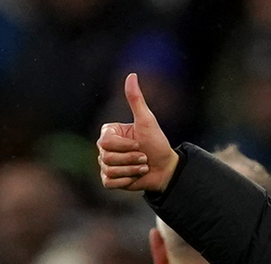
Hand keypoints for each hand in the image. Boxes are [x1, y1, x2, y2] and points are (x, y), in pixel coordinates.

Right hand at [97, 73, 178, 191]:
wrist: (166, 168)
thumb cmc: (157, 143)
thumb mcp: (147, 121)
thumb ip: (136, 100)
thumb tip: (131, 75)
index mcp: (109, 133)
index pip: (105, 143)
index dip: (125, 146)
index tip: (139, 144)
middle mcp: (104, 148)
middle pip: (106, 158)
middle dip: (130, 159)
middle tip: (144, 157)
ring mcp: (105, 164)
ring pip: (109, 171)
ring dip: (132, 170)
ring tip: (142, 166)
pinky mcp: (109, 180)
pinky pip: (109, 183)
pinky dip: (126, 181)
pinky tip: (136, 176)